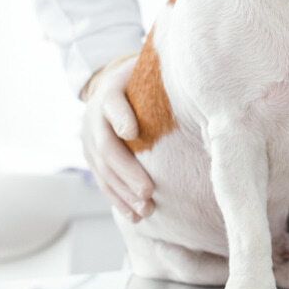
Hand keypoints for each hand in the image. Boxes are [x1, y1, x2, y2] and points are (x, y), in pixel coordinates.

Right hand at [81, 55, 153, 220]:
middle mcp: (93, 116)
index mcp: (110, 90)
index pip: (112, 103)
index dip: (120, 116)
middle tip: (148, 191)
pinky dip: (119, 200)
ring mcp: (88, 139)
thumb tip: (200, 82)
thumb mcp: (150, 71)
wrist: (112, 84)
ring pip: (103, 170)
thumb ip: (165, 80)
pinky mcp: (92, 157)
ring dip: (123, 193)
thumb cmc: (145, 79)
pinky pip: (103, 181)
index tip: (132, 131)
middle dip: (127, 171)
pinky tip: (135, 216)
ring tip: (146, 209)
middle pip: (106, 146)